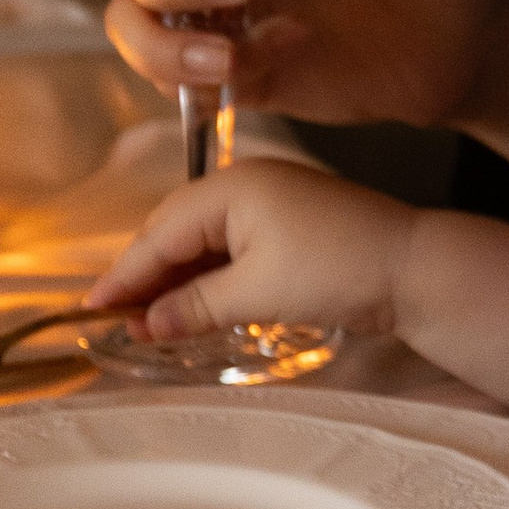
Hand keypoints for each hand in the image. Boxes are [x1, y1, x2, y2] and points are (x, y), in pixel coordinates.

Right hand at [82, 152, 416, 346]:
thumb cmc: (339, 268)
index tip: (92, 309)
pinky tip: (193, 306)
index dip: (124, 275)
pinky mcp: (289, 224)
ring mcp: (270, 201)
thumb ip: (194, 307)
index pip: (159, 232)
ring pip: (202, 241)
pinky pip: (231, 247)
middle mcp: (246, 183)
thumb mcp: (257, 293)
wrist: (416, 268)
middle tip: (117, 319)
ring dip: (176, 280)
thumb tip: (145, 325)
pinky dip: (208, 277)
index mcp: (232, 186)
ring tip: (149, 322)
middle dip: (145, 275)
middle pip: (175, 230)